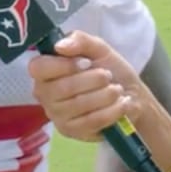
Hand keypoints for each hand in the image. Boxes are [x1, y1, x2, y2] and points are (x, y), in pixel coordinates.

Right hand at [28, 31, 144, 142]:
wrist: (131, 96)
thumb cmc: (110, 70)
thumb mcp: (98, 48)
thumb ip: (79, 40)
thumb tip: (60, 46)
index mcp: (44, 70)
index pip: (39, 68)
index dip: (63, 65)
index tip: (87, 63)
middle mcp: (44, 93)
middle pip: (62, 88)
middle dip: (92, 80)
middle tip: (108, 76)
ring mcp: (55, 114)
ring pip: (78, 105)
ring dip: (105, 96)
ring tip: (117, 90)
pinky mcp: (70, 131)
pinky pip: (90, 121)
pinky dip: (111, 111)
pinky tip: (121, 104)